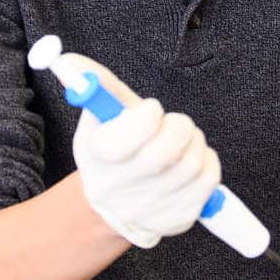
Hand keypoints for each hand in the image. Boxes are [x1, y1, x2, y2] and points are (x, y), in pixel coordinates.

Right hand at [66, 54, 219, 247]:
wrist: (115, 206)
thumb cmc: (113, 149)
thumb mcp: (99, 119)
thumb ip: (93, 85)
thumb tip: (70, 61)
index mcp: (99, 157)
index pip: (132, 135)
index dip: (149, 115)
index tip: (151, 109)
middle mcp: (122, 188)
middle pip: (165, 154)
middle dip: (180, 127)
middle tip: (175, 123)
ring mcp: (151, 208)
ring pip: (193, 164)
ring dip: (194, 143)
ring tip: (180, 142)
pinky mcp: (178, 219)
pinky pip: (209, 180)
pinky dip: (206, 162)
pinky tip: (189, 160)